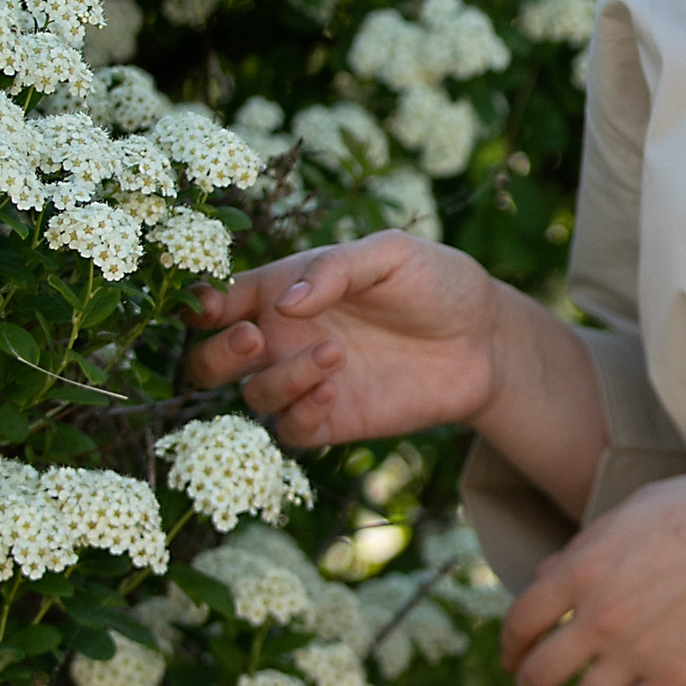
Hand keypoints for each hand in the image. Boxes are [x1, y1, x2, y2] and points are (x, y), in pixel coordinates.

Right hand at [182, 232, 519, 451]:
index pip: (218, 302)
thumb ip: (337, 268)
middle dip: (218, 355)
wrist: (485, 339)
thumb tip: (285, 301)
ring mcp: (304, 382)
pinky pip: (290, 431)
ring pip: (253, 396)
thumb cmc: (435, 282)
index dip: (200, 306)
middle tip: (257, 339)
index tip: (213, 307)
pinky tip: (335, 390)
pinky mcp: (332, 420)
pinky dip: (300, 414)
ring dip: (282, 378)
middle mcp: (283, 338)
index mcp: (282, 289)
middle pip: (209, 362)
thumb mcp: (391, 254)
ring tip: (337, 353)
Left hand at [502, 464, 685, 685]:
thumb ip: (589, 544)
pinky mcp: (676, 681)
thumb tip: (549, 574)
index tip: (512, 656)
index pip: (521, 620)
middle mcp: (598, 618)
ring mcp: (635, 654)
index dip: (510, 645)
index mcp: (584, 569)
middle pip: (540, 673)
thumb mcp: (640, 508)